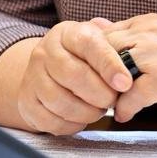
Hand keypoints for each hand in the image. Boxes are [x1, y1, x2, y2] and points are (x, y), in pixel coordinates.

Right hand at [15, 19, 134, 135]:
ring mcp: (33, 77)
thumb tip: (129, 53)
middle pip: (74, 75)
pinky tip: (82, 118)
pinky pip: (52, 121)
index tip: (125, 83)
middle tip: (113, 100)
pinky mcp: (27, 102)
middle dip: (100, 94)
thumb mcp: (94, 40)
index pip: (89, 45)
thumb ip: (112, 43)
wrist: (43, 69)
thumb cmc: (77, 55)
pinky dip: (72, 124)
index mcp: (67, 33)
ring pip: (62, 102)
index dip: (109, 65)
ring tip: (99, 109)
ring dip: (88, 112)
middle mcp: (46, 52)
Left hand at [103, 13, 156, 131]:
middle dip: (97, 75)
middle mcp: (155, 32)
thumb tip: (95, 25)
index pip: (106, 33)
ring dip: (110, 92)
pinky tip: (127, 114)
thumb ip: (131, 38)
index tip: (93, 76)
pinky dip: (126, 108)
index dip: (94, 58)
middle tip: (96, 93)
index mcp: (151, 22)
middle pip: (106, 50)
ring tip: (111, 104)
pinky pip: (132, 94)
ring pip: (116, 70)